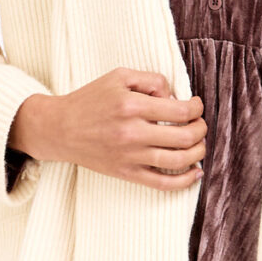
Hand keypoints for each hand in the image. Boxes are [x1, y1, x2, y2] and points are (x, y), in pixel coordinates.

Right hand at [9, 70, 205, 188]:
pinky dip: (185, 181)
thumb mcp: (119, 76)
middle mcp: (132, 133)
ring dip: (198, 153)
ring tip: (199, 145)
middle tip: (200, 125)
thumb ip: (151, 80)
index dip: (197, 108)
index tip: (196, 106)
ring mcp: (130, 156)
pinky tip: (196, 173)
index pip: (180, 111)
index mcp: (132, 105)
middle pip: (185, 136)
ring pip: (179, 161)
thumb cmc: (90, 100)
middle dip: (201, 130)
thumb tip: (175, 96)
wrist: (60, 129)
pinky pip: (163, 183)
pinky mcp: (127, 173)